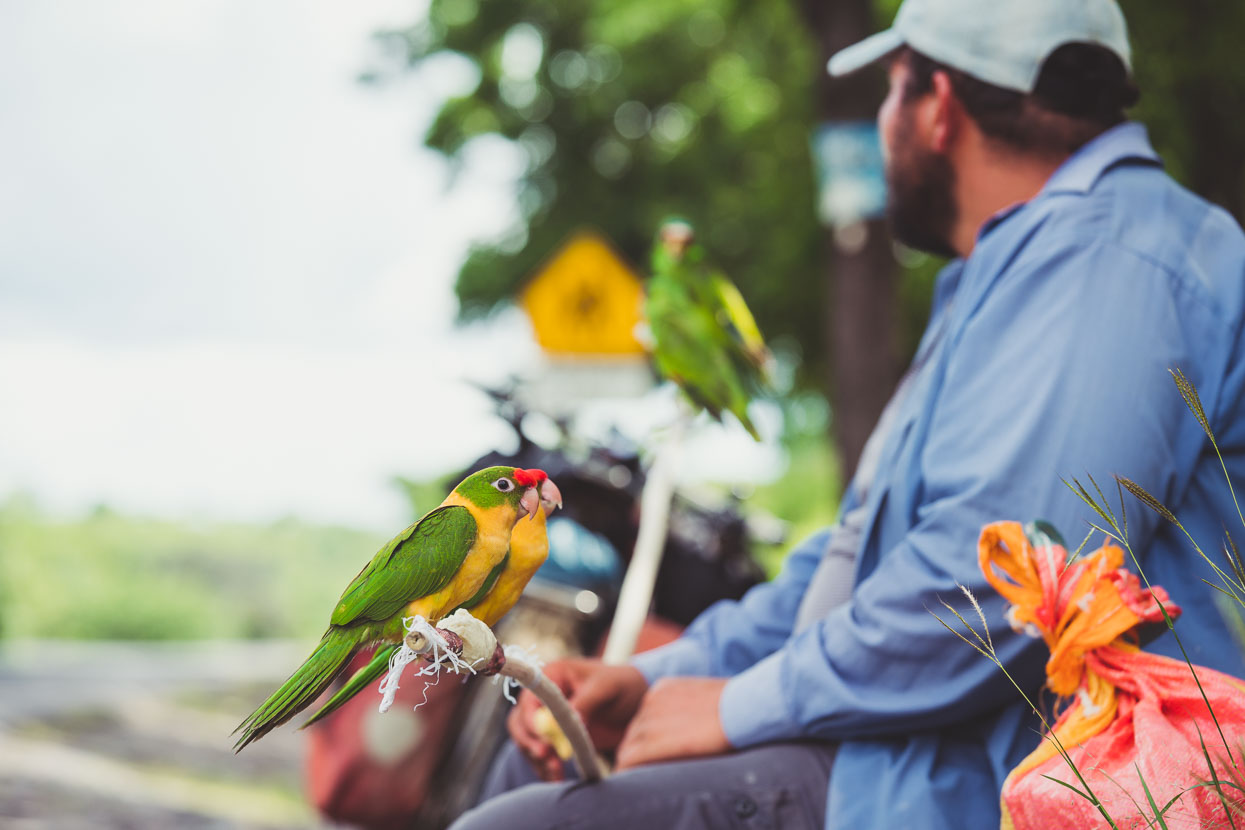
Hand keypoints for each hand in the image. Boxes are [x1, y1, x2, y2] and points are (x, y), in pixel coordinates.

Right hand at [508, 657, 647, 780]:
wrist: (635, 701)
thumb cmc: (621, 685)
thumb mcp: (606, 688)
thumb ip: (585, 702)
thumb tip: (566, 722)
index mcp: (552, 675)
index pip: (530, 699)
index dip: (531, 721)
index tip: (545, 742)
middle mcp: (544, 696)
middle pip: (520, 722)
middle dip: (531, 743)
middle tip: (548, 759)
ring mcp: (546, 717)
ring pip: (527, 740)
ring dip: (537, 759)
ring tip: (556, 773)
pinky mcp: (554, 736)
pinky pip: (539, 753)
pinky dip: (544, 767)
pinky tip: (556, 779)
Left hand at [614, 677, 729, 769]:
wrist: (744, 708)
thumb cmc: (737, 707)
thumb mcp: (706, 699)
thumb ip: (690, 710)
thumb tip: (693, 729)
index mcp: (663, 689)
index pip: (644, 717)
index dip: (649, 736)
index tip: (658, 750)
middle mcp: (651, 702)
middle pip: (634, 732)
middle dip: (639, 750)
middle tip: (648, 768)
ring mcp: (650, 721)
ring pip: (629, 747)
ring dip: (635, 762)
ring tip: (642, 776)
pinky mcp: (653, 742)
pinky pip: (630, 759)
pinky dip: (629, 771)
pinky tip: (635, 779)